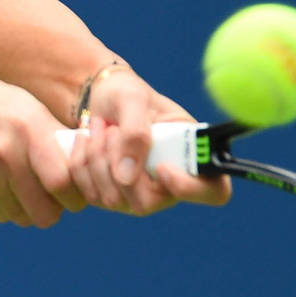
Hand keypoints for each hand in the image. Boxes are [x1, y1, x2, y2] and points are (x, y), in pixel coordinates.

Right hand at [0, 59, 77, 227]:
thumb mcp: (19, 103)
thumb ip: (49, 134)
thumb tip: (81, 164)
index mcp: (27, 127)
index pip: (64, 182)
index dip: (75, 196)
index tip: (73, 194)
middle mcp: (6, 153)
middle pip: (45, 213)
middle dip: (52, 210)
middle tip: (48, 198)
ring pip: (21, 217)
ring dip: (25, 209)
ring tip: (19, 188)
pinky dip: (2, 205)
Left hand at [61, 66, 231, 214]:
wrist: (99, 99)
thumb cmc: (125, 93)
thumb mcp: (131, 99)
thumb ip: (134, 133)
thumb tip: (126, 178)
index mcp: (193, 155)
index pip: (214, 192)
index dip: (190, 188)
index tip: (162, 168)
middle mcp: (170, 184)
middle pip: (147, 203)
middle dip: (118, 163)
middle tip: (112, 129)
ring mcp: (139, 195)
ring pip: (112, 199)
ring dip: (96, 158)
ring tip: (99, 127)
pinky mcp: (111, 196)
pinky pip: (90, 193)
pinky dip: (81, 163)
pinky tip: (86, 139)